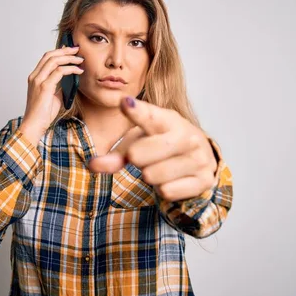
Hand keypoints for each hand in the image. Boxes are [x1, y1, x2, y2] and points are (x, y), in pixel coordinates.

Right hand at [19, 45, 83, 145]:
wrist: (34, 125)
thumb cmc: (42, 114)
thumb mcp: (53, 97)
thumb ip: (58, 87)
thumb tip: (70, 80)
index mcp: (35, 78)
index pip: (46, 58)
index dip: (59, 52)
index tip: (70, 50)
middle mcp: (35, 76)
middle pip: (49, 55)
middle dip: (65, 51)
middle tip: (77, 49)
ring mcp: (38, 81)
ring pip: (54, 61)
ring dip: (69, 58)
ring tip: (80, 59)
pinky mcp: (44, 87)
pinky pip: (59, 72)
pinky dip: (70, 69)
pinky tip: (78, 71)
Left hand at [88, 96, 217, 200]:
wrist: (201, 159)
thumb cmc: (162, 145)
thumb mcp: (139, 143)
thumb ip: (116, 154)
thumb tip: (92, 165)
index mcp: (167, 119)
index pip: (148, 115)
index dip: (136, 111)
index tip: (124, 103)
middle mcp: (186, 135)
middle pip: (139, 155)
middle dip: (136, 159)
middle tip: (147, 155)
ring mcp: (198, 157)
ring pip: (152, 176)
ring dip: (150, 176)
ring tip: (161, 166)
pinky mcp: (203, 179)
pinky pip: (167, 192)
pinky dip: (164, 190)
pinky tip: (173, 179)